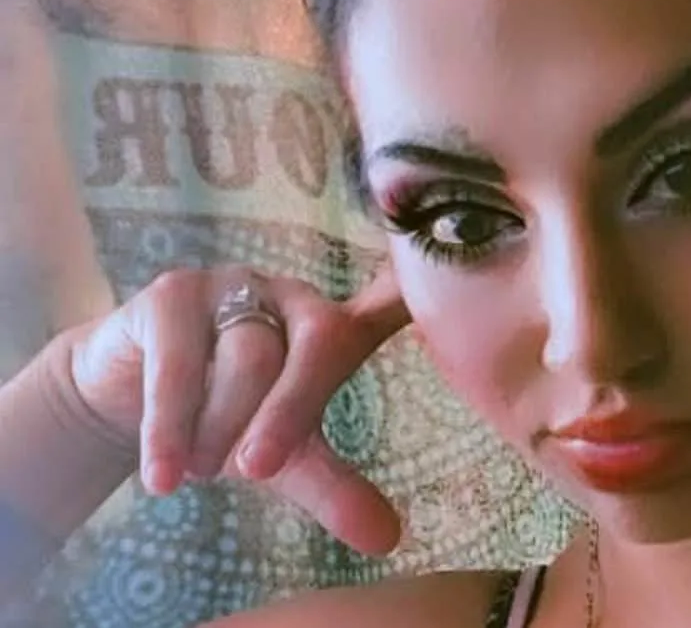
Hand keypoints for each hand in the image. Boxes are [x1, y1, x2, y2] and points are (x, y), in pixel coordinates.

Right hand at [60, 265, 410, 554]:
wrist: (123, 399)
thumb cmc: (224, 420)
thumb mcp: (285, 460)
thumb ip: (335, 489)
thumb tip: (388, 538)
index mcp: (331, 327)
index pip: (383, 310)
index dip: (410, 301)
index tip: (431, 299)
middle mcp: (291, 297)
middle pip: (315, 344)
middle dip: (289, 414)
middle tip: (255, 471)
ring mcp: (233, 287)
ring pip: (248, 353)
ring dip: (222, 426)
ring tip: (197, 472)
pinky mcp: (171, 296)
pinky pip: (178, 363)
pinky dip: (171, 426)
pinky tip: (163, 475)